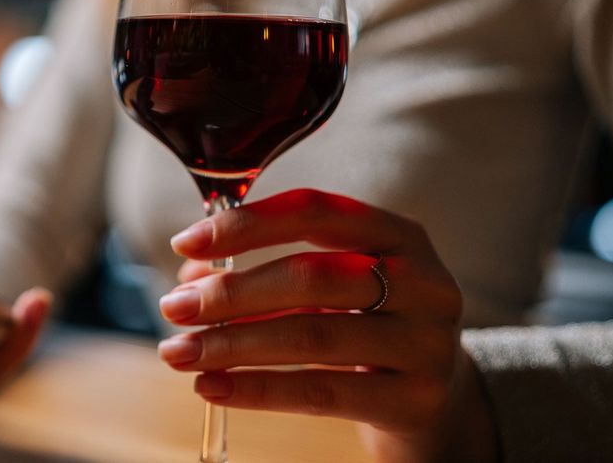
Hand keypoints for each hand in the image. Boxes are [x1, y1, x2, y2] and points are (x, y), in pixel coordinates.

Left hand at [158, 189, 497, 462]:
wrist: (438, 400)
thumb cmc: (368, 327)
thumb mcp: (335, 288)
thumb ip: (269, 272)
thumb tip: (190, 278)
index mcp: (400, 234)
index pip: (316, 211)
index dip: (247, 223)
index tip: (186, 242)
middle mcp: (424, 282)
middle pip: (312, 276)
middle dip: (231, 291)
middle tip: (174, 307)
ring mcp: (426, 344)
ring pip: (312, 336)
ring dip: (232, 343)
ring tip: (179, 352)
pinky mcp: (414, 401)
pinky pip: (321, 392)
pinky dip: (257, 389)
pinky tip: (213, 386)